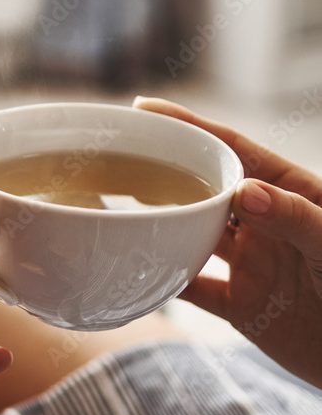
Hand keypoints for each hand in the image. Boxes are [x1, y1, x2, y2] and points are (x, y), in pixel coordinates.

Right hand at [134, 97, 321, 387]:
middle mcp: (264, 222)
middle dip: (165, 171)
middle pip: (204, 188)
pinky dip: (164, 281)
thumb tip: (241, 191)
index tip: (147, 110)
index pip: (233, 150)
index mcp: (289, 193)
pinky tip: (134, 273)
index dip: (190, 127)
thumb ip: (294, 216)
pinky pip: (193, 287)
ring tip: (120, 208)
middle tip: (120, 159)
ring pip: (192, 234)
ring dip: (160, 224)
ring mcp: (250, 262)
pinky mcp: (241, 304)